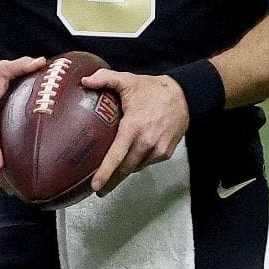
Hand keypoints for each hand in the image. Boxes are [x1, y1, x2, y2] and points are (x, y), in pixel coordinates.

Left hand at [81, 70, 189, 194]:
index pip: (116, 156)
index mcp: (133, 128)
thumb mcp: (127, 80)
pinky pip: (147, 163)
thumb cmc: (152, 89)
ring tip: (113, 175)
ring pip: (136, 167)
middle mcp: (146, 142)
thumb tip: (84, 81)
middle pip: (125, 169)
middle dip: (111, 181)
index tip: (95, 186)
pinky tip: (132, 159)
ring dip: (125, 171)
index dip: (105, 173)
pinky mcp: (166, 153)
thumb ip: (105, 78)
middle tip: (99, 189)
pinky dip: (138, 163)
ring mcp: (157, 150)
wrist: (184, 96)